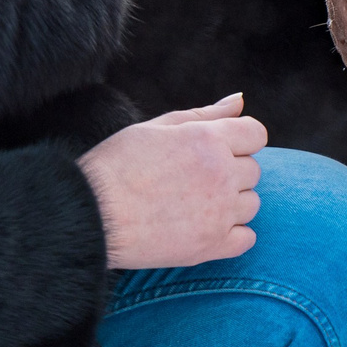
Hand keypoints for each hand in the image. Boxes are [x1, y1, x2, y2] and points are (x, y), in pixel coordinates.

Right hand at [77, 94, 264, 269]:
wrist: (90, 215)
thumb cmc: (117, 165)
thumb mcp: (156, 127)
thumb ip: (204, 114)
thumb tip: (239, 100)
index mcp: (208, 139)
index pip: (256, 134)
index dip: (239, 140)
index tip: (216, 150)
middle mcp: (221, 174)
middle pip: (252, 170)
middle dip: (230, 171)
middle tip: (192, 179)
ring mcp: (219, 212)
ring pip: (251, 204)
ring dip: (231, 203)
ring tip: (193, 204)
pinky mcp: (211, 245)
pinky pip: (246, 238)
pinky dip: (231, 234)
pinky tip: (203, 228)